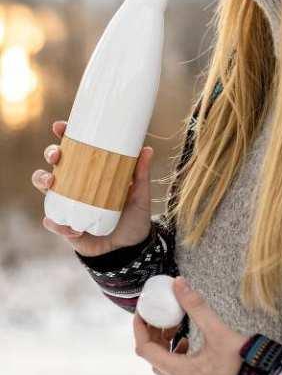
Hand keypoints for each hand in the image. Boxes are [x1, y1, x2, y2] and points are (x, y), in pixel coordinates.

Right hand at [33, 120, 152, 255]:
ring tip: (51, 183)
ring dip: (42, 181)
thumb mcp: (140, 194)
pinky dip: (55, 221)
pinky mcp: (66, 226)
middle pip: (56, 164)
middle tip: (57, 155)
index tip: (60, 126)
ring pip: (46, 188)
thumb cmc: (134, 216)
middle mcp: (77, 185)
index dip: (65, 136)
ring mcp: (69, 204)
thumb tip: (146, 149)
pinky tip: (65, 223)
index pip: (75, 149)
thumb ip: (141, 174)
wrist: (130, 248)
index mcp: (93, 171)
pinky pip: (53, 221)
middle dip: (51, 154)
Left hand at [133, 276, 249, 374]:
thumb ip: (196, 306)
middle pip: (154, 357)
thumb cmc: (240, 363)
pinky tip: (190, 343)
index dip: (140, 328)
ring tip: (176, 326)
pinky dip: (177, 355)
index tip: (143, 311)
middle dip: (154, 333)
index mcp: (178, 370)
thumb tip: (179, 284)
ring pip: (165, 366)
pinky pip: (178, 372)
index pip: (145, 349)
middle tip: (162, 314)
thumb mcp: (217, 330)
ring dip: (166, 345)